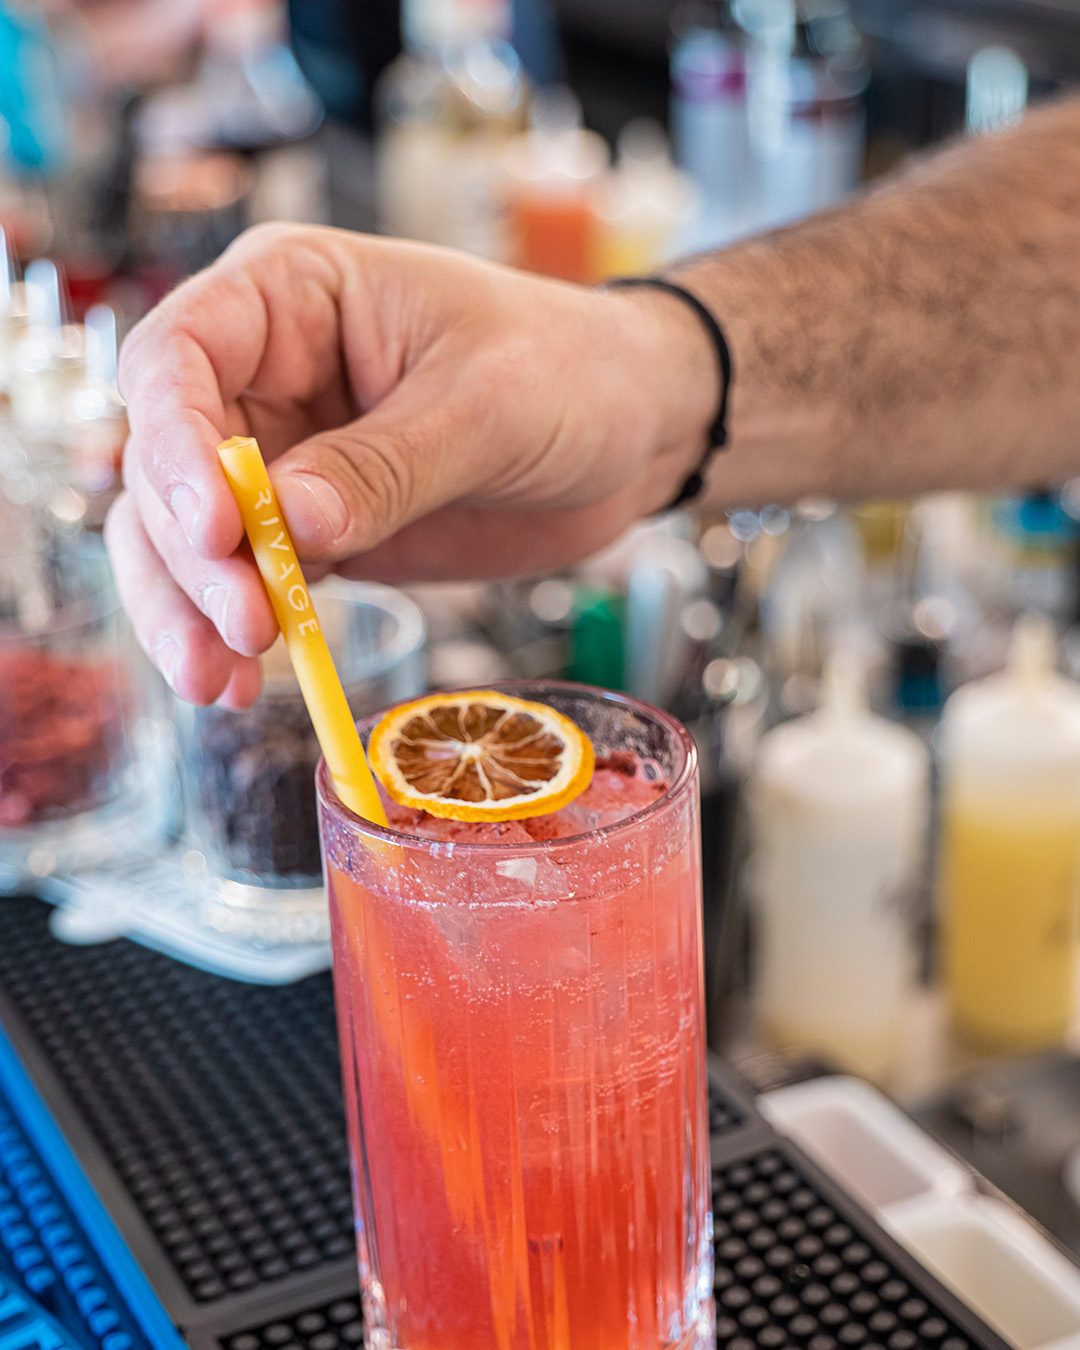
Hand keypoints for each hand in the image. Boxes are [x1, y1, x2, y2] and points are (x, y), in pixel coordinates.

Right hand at [106, 224, 714, 706]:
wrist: (631, 431)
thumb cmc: (572, 370)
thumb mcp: (487, 406)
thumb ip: (386, 465)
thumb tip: (289, 522)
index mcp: (292, 297)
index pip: (178, 358)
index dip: (172, 444)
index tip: (216, 527)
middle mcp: (265, 377)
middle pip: (166, 463)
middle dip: (190, 553)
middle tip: (247, 625)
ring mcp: (283, 459)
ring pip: (184, 537)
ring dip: (189, 610)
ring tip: (224, 683)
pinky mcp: (311, 533)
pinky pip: (247, 582)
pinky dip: (234, 634)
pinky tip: (243, 682)